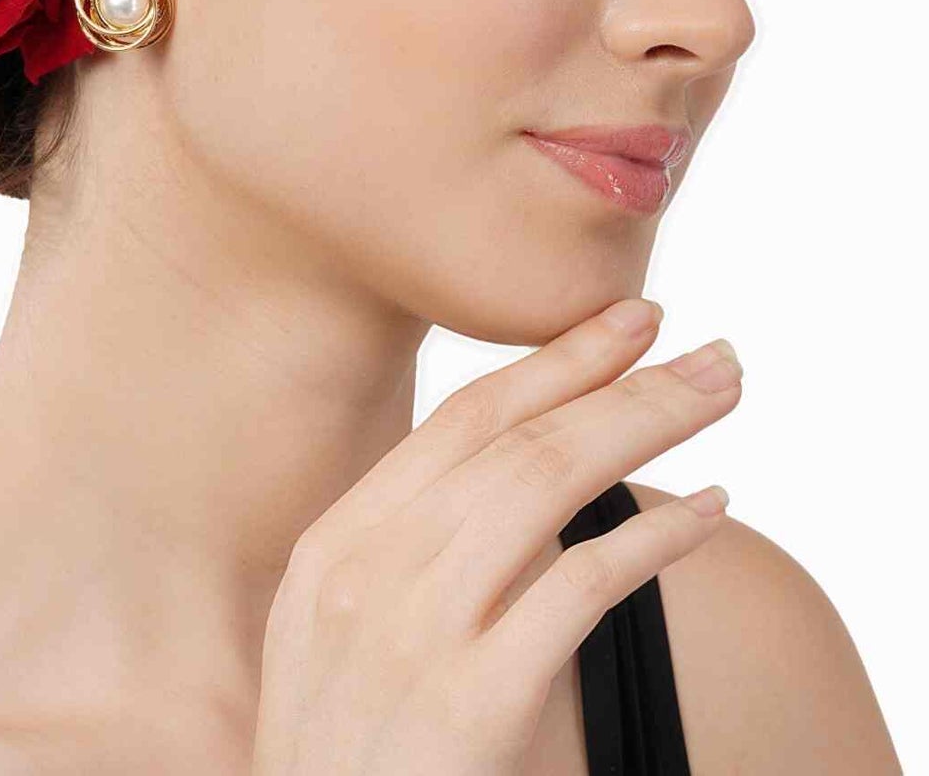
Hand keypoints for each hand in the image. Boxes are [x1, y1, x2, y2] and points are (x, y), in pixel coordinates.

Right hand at [250, 300, 740, 775]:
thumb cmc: (345, 757)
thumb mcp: (336, 637)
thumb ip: (406, 554)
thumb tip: (516, 478)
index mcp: (335, 545)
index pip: (459, 423)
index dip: (549, 362)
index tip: (621, 322)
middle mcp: (366, 572)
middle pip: (514, 440)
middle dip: (617, 379)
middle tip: (702, 345)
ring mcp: (413, 634)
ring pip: (545, 486)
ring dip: (646, 426)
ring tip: (719, 394)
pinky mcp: (470, 706)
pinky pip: (579, 591)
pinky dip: (655, 540)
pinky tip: (710, 511)